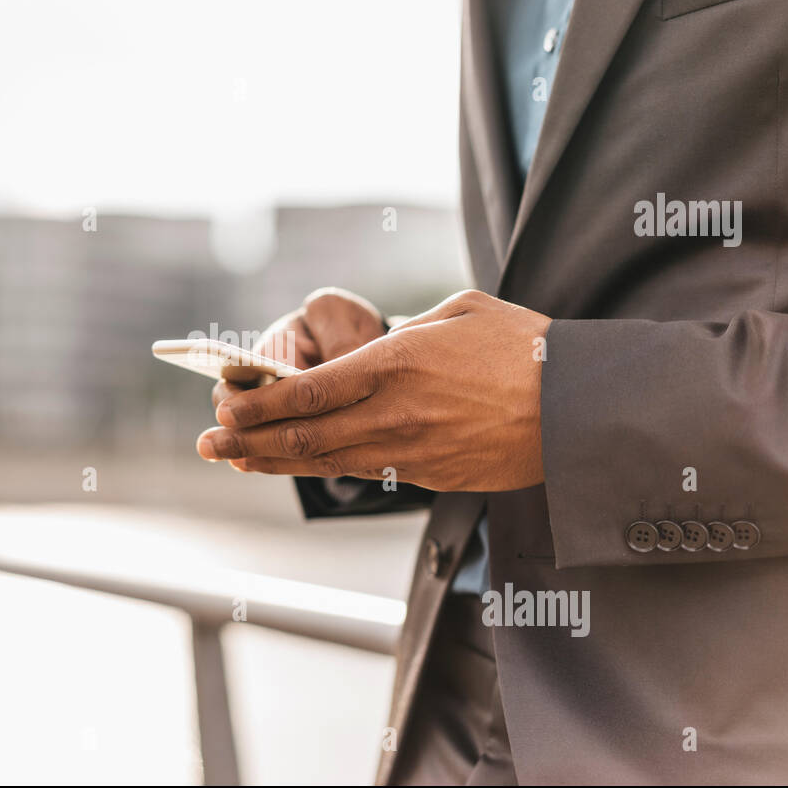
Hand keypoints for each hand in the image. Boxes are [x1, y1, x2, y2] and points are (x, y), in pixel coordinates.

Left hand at [196, 290, 550, 492]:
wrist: (581, 409)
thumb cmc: (524, 346)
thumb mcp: (458, 312)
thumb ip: (402, 333)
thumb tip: (370, 351)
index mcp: (395, 364)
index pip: (307, 392)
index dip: (259, 404)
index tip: (225, 405)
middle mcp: (393, 414)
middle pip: (304, 436)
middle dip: (247, 439)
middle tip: (207, 443)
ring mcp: (410, 452)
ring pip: (325, 462)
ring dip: (272, 462)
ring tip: (232, 460)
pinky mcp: (428, 476)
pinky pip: (363, 472)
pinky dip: (321, 469)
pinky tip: (296, 466)